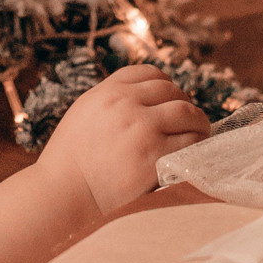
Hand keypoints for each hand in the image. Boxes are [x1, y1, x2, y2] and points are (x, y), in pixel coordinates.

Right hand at [35, 65, 210, 228]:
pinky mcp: (154, 155)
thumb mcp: (86, 112)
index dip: (165, 86)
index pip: (150, 72)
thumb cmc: (71, 158)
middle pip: (172, 90)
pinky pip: (190, 142)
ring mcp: (142, 128)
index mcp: (108, 91)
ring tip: (198, 134)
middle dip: (183, 104)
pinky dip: (197, 145)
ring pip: (187, 112)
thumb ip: (113, 100)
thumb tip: (148, 97)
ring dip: (197, 122)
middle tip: (187, 122)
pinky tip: (194, 152)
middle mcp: (126, 103)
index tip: (169, 101)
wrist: (64, 190)